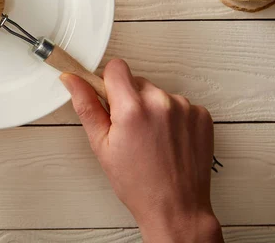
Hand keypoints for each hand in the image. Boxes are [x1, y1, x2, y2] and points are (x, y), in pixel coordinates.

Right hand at [61, 59, 221, 242]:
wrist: (176, 208)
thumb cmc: (137, 183)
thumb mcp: (101, 145)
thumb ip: (86, 105)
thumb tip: (72, 79)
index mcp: (132, 108)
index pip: (116, 67)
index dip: (108, 82)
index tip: (108, 98)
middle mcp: (162, 102)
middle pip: (136, 81)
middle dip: (128, 99)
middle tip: (128, 129)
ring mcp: (186, 108)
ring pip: (157, 93)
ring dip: (151, 108)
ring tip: (150, 138)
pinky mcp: (202, 115)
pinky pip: (179, 104)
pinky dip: (172, 117)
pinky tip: (168, 140)